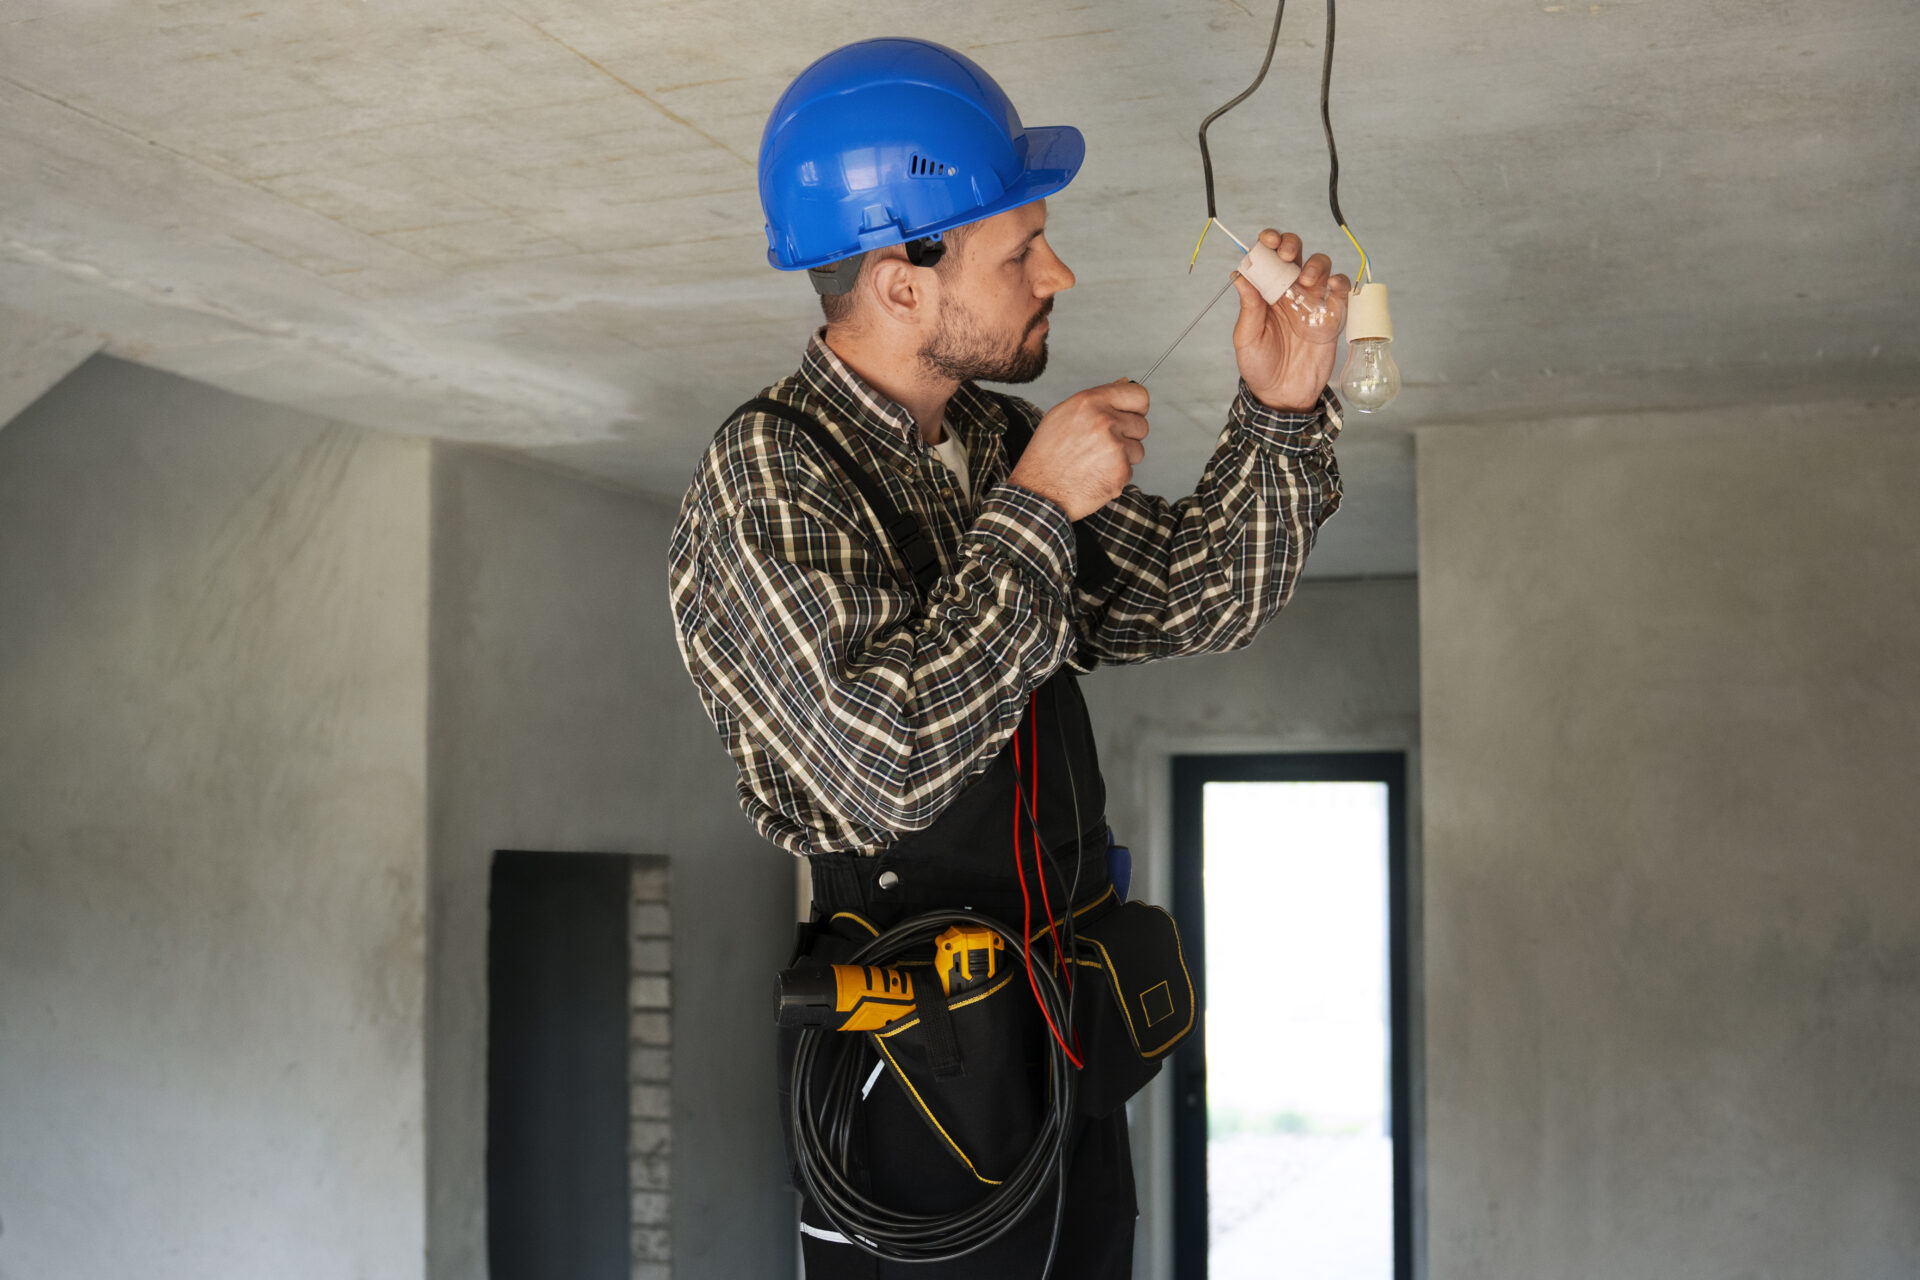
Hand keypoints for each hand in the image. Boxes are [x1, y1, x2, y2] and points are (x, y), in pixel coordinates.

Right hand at [1006, 380, 1149, 520]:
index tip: (1131, 415)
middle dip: (1128, 436)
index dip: (1136, 407)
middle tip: (1102, 446)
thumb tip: (1123, 383)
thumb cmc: (1047, 454)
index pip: (1138, 395)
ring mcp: (1115, 447)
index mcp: (1091, 402)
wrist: (1040, 491)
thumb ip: (1098, 399)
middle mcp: (1105, 421)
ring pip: (1138, 450)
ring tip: (1096, 462)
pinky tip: (1095, 475)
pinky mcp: (1120, 471)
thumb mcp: (1064, 414)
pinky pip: (1130, 470)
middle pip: (1142, 425)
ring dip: (1123, 457)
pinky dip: (1116, 476)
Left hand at [1231, 229, 1351, 411]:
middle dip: (1292, 244)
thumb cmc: (1259, 366)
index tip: (1267, 241)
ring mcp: (1312, 301)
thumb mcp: (1247, 337)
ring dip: (1315, 264)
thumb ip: (1248, 306)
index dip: (1269, 242)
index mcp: (1266, 292)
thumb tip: (1239, 274)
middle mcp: (1289, 290)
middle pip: (1296, 253)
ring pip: (1320, 266)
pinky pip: (1341, 290)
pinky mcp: (1331, 315)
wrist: (1282, 395)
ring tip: (1306, 280)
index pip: (1268, 257)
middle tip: (1286, 255)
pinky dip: (1341, 281)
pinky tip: (1333, 285)